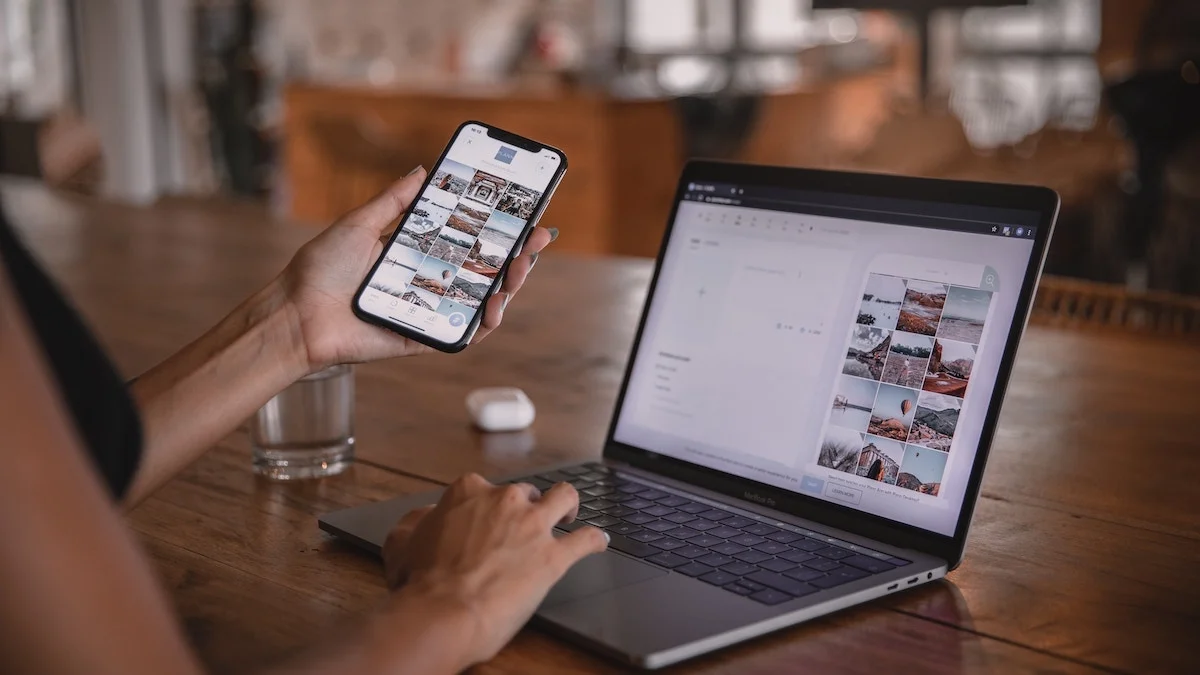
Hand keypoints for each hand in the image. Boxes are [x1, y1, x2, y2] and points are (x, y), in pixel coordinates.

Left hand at [278, 169, 556, 370]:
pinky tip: (495, 306)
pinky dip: (483, 324)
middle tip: (536, 239)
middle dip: (516, 255)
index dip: (498, 230)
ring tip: (521, 268)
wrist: (296, 314)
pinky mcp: (422, 338)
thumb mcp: (360, 223)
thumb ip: (394, 201)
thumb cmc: (320, 269)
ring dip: (508, 286)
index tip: (525, 214)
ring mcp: (428, 311)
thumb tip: (423, 171)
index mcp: (416, 254)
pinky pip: (462, 334)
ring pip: (480, 301)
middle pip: (483, 270)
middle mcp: (427, 282)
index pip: (468, 240)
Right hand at [382, 475, 607, 667]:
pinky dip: (594, 540)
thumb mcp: (403, 542)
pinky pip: (586, 540)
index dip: (487, 507)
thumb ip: (419, 522)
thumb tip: (426, 517)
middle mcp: (505, 500)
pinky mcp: (553, 556)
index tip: (487, 520)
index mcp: (469, 492)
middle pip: (526, 493)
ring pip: (565, 498)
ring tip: (569, 516)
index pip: (485, 489)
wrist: (441, 612)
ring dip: (569, 506)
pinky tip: (599, 542)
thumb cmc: (420, 584)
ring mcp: (533, 526)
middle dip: (526, 508)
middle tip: (523, 528)